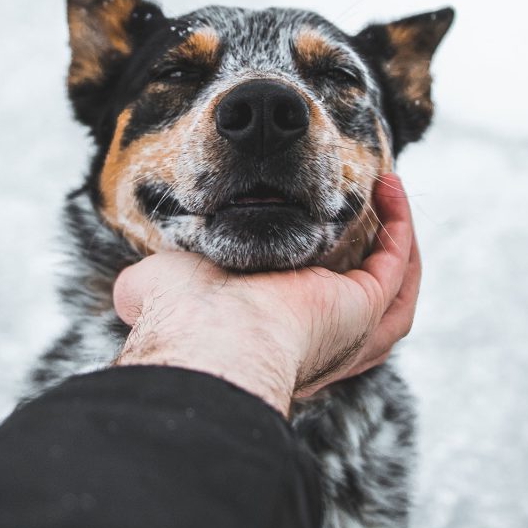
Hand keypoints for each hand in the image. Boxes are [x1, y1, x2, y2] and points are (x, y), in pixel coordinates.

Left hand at [113, 174, 420, 416]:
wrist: (208, 335)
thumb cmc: (181, 316)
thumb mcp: (159, 289)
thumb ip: (147, 287)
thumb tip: (128, 294)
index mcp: (270, 335)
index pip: (307, 305)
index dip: (319, 265)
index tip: (314, 221)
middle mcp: (315, 339)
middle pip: (365, 301)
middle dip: (373, 252)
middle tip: (369, 206)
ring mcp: (347, 327)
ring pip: (394, 289)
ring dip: (397, 238)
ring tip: (388, 194)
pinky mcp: (366, 308)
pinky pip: (397, 263)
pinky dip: (399, 225)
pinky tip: (387, 188)